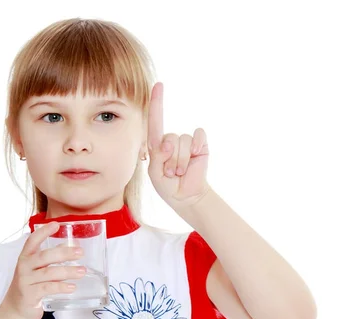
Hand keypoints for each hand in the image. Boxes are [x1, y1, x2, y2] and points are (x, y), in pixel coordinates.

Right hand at [0, 222, 86, 318]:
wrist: (16, 309)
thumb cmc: (31, 285)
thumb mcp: (38, 269)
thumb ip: (53, 257)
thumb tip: (73, 245)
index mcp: (26, 257)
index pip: (32, 240)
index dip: (43, 232)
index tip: (56, 224)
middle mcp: (24, 267)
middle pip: (44, 256)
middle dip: (64, 253)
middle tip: (81, 253)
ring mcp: (25, 281)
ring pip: (48, 273)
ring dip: (67, 271)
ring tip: (82, 272)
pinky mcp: (29, 295)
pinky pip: (47, 289)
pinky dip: (61, 287)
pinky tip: (72, 287)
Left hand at [147, 82, 210, 210]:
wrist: (186, 196)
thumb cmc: (167, 185)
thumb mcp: (155, 172)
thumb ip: (158, 156)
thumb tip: (169, 143)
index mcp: (157, 144)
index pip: (155, 120)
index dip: (156, 102)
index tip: (158, 85)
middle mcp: (172, 140)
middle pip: (169, 138)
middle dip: (170, 160)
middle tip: (172, 174)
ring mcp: (187, 142)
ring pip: (182, 141)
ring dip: (181, 161)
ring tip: (180, 172)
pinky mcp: (201, 145)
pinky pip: (198, 136)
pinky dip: (197, 146)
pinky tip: (196, 155)